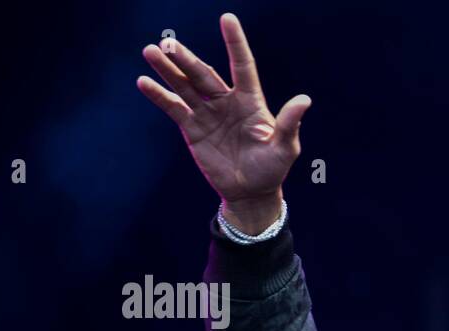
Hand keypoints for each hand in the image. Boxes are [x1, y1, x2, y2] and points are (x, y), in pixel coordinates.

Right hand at [137, 13, 310, 230]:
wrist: (250, 193)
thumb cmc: (272, 169)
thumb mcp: (284, 149)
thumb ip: (289, 124)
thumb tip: (304, 99)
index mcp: (251, 101)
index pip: (243, 65)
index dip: (235, 43)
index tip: (227, 18)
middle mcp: (227, 101)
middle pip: (204, 74)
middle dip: (186, 59)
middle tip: (167, 44)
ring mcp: (208, 113)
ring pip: (185, 86)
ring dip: (168, 70)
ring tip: (151, 52)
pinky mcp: (193, 128)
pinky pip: (174, 107)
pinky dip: (159, 95)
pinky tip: (144, 82)